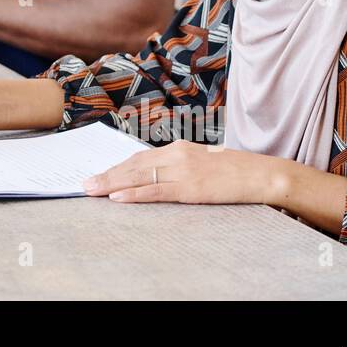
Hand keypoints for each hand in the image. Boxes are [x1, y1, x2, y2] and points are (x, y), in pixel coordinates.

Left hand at [82, 139, 286, 204]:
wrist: (261, 174)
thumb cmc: (233, 171)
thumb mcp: (201, 163)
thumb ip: (178, 166)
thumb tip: (155, 175)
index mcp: (178, 148)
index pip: (139, 158)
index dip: (116, 167)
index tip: (98, 174)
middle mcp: (176, 155)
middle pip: (133, 165)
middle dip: (107, 175)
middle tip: (85, 183)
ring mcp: (183, 171)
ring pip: (139, 177)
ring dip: (112, 184)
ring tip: (93, 190)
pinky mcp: (191, 187)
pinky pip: (156, 191)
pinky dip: (134, 194)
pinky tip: (118, 198)